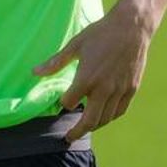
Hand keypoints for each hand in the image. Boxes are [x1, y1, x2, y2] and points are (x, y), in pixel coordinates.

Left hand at [33, 4, 154, 141]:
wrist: (131, 28)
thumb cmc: (100, 33)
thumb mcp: (75, 45)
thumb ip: (55, 62)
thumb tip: (34, 72)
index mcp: (87, 78)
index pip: (69, 102)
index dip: (63, 103)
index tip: (60, 101)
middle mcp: (104, 88)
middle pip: (90, 120)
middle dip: (78, 131)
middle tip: (69, 138)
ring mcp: (120, 90)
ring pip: (106, 118)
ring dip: (94, 126)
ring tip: (85, 127)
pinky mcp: (131, 89)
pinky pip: (119, 111)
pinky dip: (110, 117)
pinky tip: (103, 116)